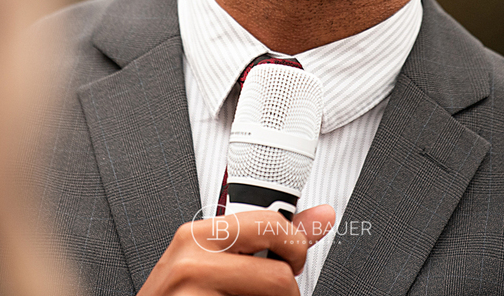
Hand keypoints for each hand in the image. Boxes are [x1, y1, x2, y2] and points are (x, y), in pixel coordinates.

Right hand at [137, 205, 336, 295]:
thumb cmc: (181, 294)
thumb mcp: (214, 259)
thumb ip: (269, 235)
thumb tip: (322, 215)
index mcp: (197, 236)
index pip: (271, 224)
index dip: (292, 245)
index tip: (292, 254)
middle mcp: (194, 264)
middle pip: (280, 276)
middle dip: (286, 287)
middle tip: (271, 290)